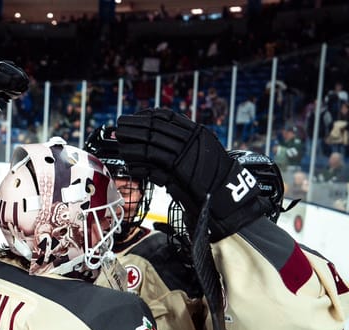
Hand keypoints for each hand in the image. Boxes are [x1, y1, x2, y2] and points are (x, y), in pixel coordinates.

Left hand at [116, 108, 270, 239]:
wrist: (229, 194)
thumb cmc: (215, 178)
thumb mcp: (202, 154)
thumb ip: (184, 145)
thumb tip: (159, 140)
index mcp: (196, 131)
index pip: (166, 116)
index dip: (147, 116)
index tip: (134, 117)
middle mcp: (189, 139)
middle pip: (154, 127)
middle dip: (134, 127)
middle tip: (119, 128)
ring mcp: (184, 153)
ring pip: (150, 144)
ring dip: (132, 145)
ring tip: (120, 146)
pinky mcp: (177, 169)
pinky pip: (152, 163)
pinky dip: (139, 164)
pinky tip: (130, 165)